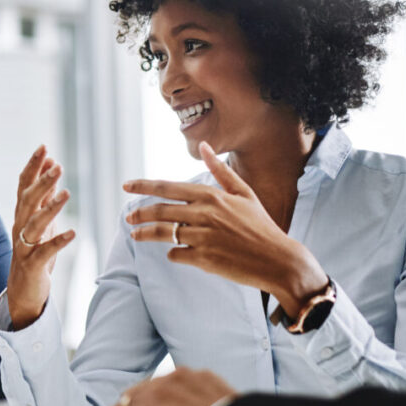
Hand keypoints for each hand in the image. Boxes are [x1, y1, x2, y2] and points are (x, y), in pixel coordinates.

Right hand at [6, 146, 77, 329]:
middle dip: (41, 182)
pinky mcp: (32, 265)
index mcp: (22, 215)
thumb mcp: (41, 221)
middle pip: (27, 200)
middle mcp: (19, 227)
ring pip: (34, 224)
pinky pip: (44, 251)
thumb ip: (45, 196)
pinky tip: (72, 233)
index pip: (24, 185)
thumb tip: (52, 167)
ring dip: (50, 207)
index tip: (44, 147)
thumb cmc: (34, 252)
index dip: (33, 166)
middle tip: (57, 165)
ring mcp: (24, 246)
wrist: (22, 290)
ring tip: (66, 193)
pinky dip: (58, 241)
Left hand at [123, 142, 327, 315]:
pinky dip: (172, 253)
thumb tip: (204, 145)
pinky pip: (176, 254)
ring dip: (145, 234)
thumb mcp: (244, 193)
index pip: (168, 187)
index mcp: (212, 196)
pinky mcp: (204, 259)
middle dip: (139, 213)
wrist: (278, 260)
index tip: (126, 186)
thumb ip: (220, 170)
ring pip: (163, 233)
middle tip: (129, 218)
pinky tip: (174, 253)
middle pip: (160, 210)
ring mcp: (203, 237)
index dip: (143, 186)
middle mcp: (205, 214)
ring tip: (135, 235)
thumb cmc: (260, 225)